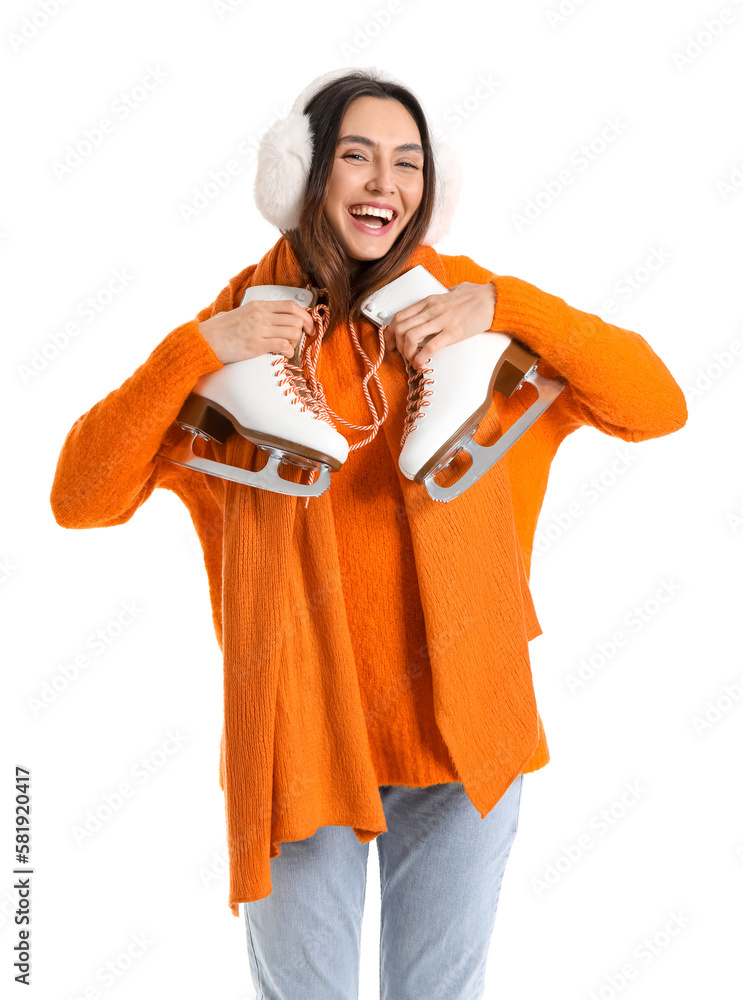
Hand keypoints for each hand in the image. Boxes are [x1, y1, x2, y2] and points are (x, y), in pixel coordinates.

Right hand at [197, 299, 315, 364]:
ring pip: (292, 332)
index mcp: (258, 306)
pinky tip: (283, 355)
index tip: (309, 325)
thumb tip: (269, 316)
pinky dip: (288, 352)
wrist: (205, 340)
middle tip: (299, 340)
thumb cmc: (220, 330)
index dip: (306, 316)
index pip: (291, 306)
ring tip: (287, 348)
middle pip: (295, 319)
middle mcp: (261, 315)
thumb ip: (256, 313)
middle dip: (302, 331)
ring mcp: (259, 330)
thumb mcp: (240, 313)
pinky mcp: (257, 345)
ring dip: (295, 342)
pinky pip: (283, 346)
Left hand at [383, 281, 496, 370]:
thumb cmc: (475, 296)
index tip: (391, 342)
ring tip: (411, 359)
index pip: (399, 316)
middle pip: (400, 328)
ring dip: (406, 352)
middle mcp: (431, 310)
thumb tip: (435, 301)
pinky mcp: (452, 332)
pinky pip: (429, 347)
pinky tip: (420, 363)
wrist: (493, 299)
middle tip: (398, 354)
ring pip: (410, 337)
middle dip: (394, 345)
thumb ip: (440, 297)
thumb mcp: (451, 291)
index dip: (390, 332)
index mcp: (429, 301)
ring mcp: (441, 321)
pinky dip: (420, 358)